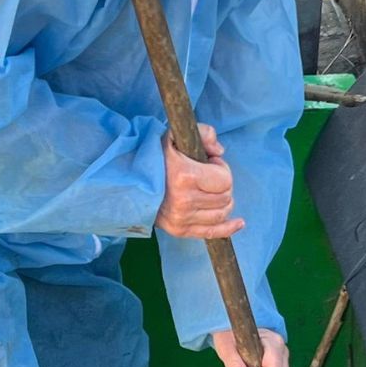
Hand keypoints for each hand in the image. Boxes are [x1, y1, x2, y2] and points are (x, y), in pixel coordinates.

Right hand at [156, 124, 244, 238]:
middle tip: (207, 175)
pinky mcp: (179, 230)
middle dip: (222, 184)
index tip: (210, 163)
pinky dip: (228, 228)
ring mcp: (181, 219)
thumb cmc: (153, 156)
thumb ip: (203, 133)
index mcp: (185, 176)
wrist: (126, 179)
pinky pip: (212, 233)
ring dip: (222, 201)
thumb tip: (220, 151)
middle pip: (225, 197)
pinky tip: (239, 222)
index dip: (222, 169)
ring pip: (221, 213)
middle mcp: (184, 201)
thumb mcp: (176, 135)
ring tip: (208, 190)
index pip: (225, 180)